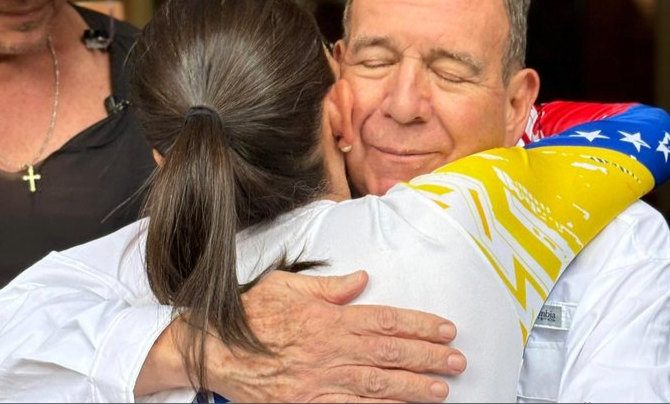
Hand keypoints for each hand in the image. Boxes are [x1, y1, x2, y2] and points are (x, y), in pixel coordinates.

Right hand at [208, 270, 465, 402]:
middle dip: (427, 358)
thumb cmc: (249, 315)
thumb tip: (361, 279)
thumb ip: (328, 286)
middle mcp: (329, 349)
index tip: (445, 330)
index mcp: (328, 318)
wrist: (212, 349)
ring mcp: (319, 381)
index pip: (385, 320)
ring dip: (412, 388)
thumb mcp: (287, 286)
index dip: (419, 326)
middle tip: (457, 362)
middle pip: (389, 353)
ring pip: (376, 385)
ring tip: (441, 390)